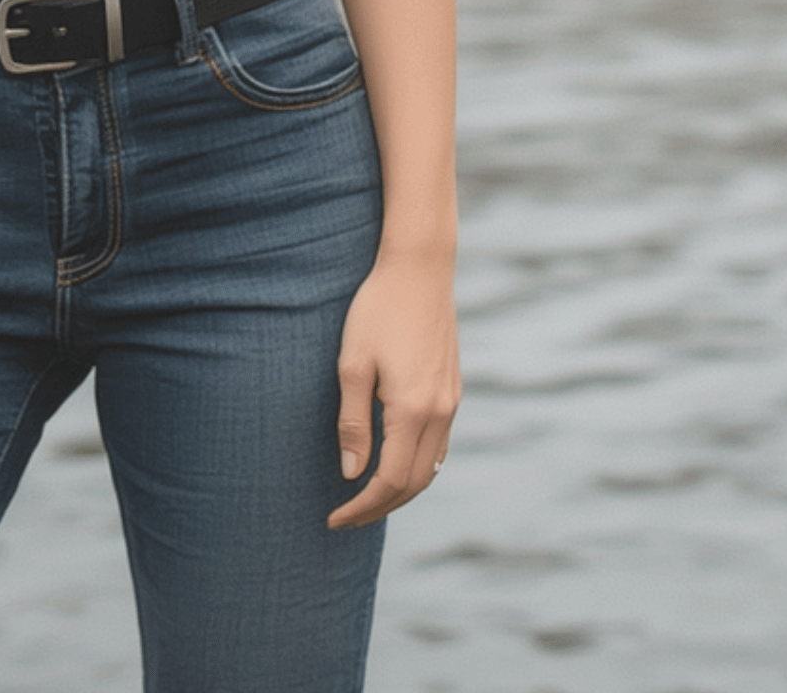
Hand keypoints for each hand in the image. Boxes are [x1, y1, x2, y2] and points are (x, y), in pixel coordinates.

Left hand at [327, 250, 460, 529]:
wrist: (419, 268)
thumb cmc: (377, 309)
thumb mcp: (352, 363)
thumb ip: (353, 422)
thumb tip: (353, 474)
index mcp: (413, 410)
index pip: (390, 481)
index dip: (362, 507)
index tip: (334, 519)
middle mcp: (440, 412)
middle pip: (415, 483)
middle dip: (380, 507)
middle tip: (346, 517)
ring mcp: (451, 400)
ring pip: (431, 466)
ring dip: (401, 489)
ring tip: (367, 497)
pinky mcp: (452, 387)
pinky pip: (439, 444)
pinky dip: (416, 464)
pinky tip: (393, 460)